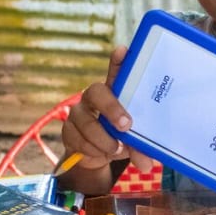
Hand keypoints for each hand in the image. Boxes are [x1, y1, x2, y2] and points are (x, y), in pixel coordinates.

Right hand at [60, 46, 153, 172]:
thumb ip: (140, 147)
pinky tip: (102, 153)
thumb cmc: (120, 137)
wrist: (96, 155)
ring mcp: (79, 112)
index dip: (119, 60)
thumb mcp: (133, 139)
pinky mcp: (68, 130)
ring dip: (104, 140)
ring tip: (117, 149)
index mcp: (115, 92)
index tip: (123, 51)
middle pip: (97, 92)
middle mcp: (95, 96)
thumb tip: (147, 163)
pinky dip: (94, 151)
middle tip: (126, 125)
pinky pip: (80, 141)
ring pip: (87, 123)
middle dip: (112, 109)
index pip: (116, 70)